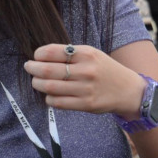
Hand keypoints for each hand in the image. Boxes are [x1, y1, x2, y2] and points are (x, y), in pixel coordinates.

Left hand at [24, 44, 145, 116]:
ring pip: (50, 87)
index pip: (53, 52)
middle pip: (48, 70)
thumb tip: (41, 56)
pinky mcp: (86, 105)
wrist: (128, 90)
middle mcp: (86, 71)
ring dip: (37, 84)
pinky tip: (50, 95)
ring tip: (36, 81)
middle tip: (29, 67)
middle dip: (33, 69)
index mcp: (87, 54)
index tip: (36, 56)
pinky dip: (49, 98)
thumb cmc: (105, 70)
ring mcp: (86, 89)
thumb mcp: (93, 54)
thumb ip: (71, 53)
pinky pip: (57, 102)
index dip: (39, 54)